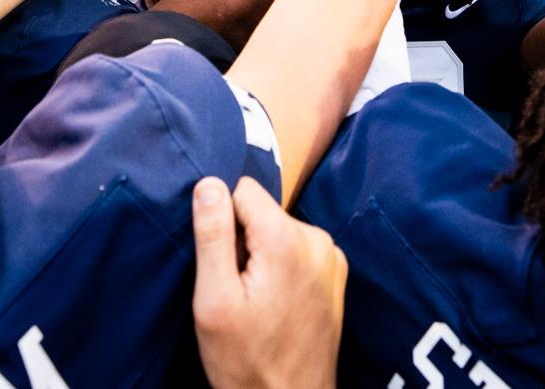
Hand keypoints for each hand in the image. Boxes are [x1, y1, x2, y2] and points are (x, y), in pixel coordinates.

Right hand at [192, 177, 344, 388]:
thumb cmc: (246, 361)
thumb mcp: (214, 299)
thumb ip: (212, 235)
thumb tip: (209, 183)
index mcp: (286, 239)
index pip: (241, 190)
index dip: (221, 223)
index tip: (221, 264)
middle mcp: (317, 240)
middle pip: (261, 212)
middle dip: (241, 242)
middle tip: (238, 292)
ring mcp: (331, 257)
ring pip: (277, 230)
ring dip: (260, 257)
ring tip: (256, 303)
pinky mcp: (335, 274)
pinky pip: (296, 250)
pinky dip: (280, 268)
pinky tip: (274, 305)